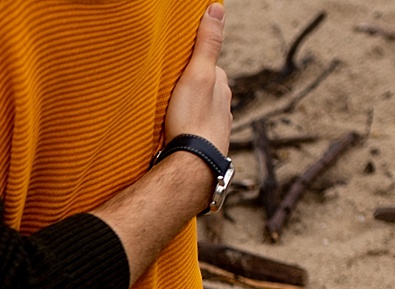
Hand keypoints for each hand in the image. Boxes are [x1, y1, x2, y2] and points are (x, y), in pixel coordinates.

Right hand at [163, 4, 231, 154]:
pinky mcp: (206, 148)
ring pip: (202, 113)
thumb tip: (217, 9)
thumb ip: (207, 43)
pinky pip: (196, 134)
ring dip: (190, 112)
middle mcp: (224, 107)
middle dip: (192, 89)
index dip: (193, 64)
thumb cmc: (192, 121)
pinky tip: (177, 135)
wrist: (192, 167)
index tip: (178, 66)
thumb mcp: (197, 74)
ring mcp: (216, 129)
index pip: (210, 66)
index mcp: (222, 87)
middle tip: (171, 92)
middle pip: (206, 91)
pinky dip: (188, 131)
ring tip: (172, 115)